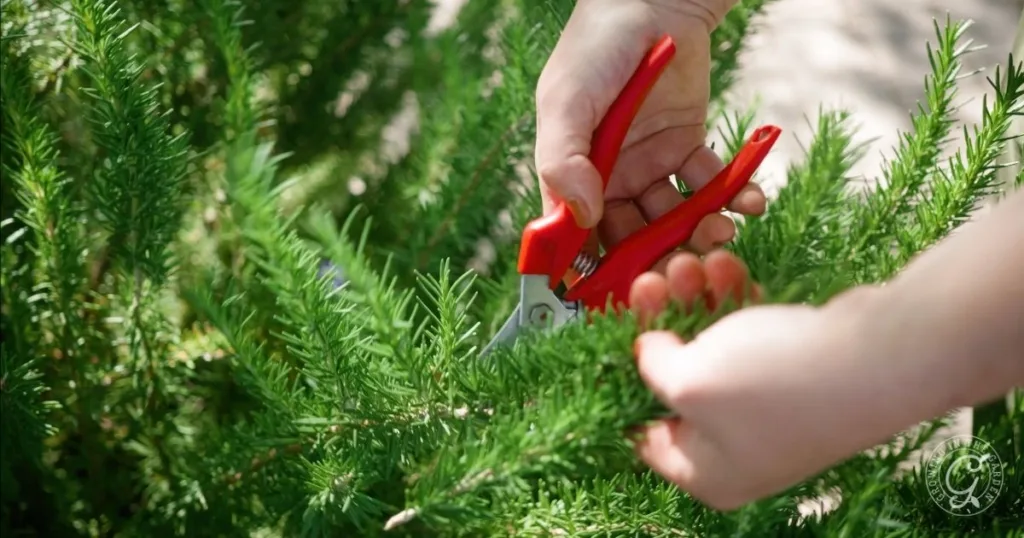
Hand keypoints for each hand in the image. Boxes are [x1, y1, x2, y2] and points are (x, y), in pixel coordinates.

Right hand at [536, 0, 762, 272]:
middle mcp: (609, 176)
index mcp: (572, 172)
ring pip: (673, 217)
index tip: (620, 296)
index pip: (578, 235)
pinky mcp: (688, 146)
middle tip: (688, 272)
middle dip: (658, 257)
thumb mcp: (566, 99)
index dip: (596, 270)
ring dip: (698, 231)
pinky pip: (709, 183)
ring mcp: (650, 164)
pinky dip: (732, 196)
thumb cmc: (596, 46)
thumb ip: (563, 159)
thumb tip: (577, 218)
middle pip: (631, 236)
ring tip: (723, 231)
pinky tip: (750, 202)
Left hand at [626, 251, 911, 509]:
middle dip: (661, 322)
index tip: (608, 334)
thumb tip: (648, 353)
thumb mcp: (691, 378)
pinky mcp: (796, 372)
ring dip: (696, 300)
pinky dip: (733, 301)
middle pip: (676, 380)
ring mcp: (769, 411)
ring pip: (712, 347)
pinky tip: (726, 265)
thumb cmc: (778, 379)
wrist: (885, 355)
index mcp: (705, 472)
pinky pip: (748, 334)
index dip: (618, 381)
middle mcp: (736, 449)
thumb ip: (653, 368)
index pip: (641, 433)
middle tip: (651, 278)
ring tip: (690, 260)